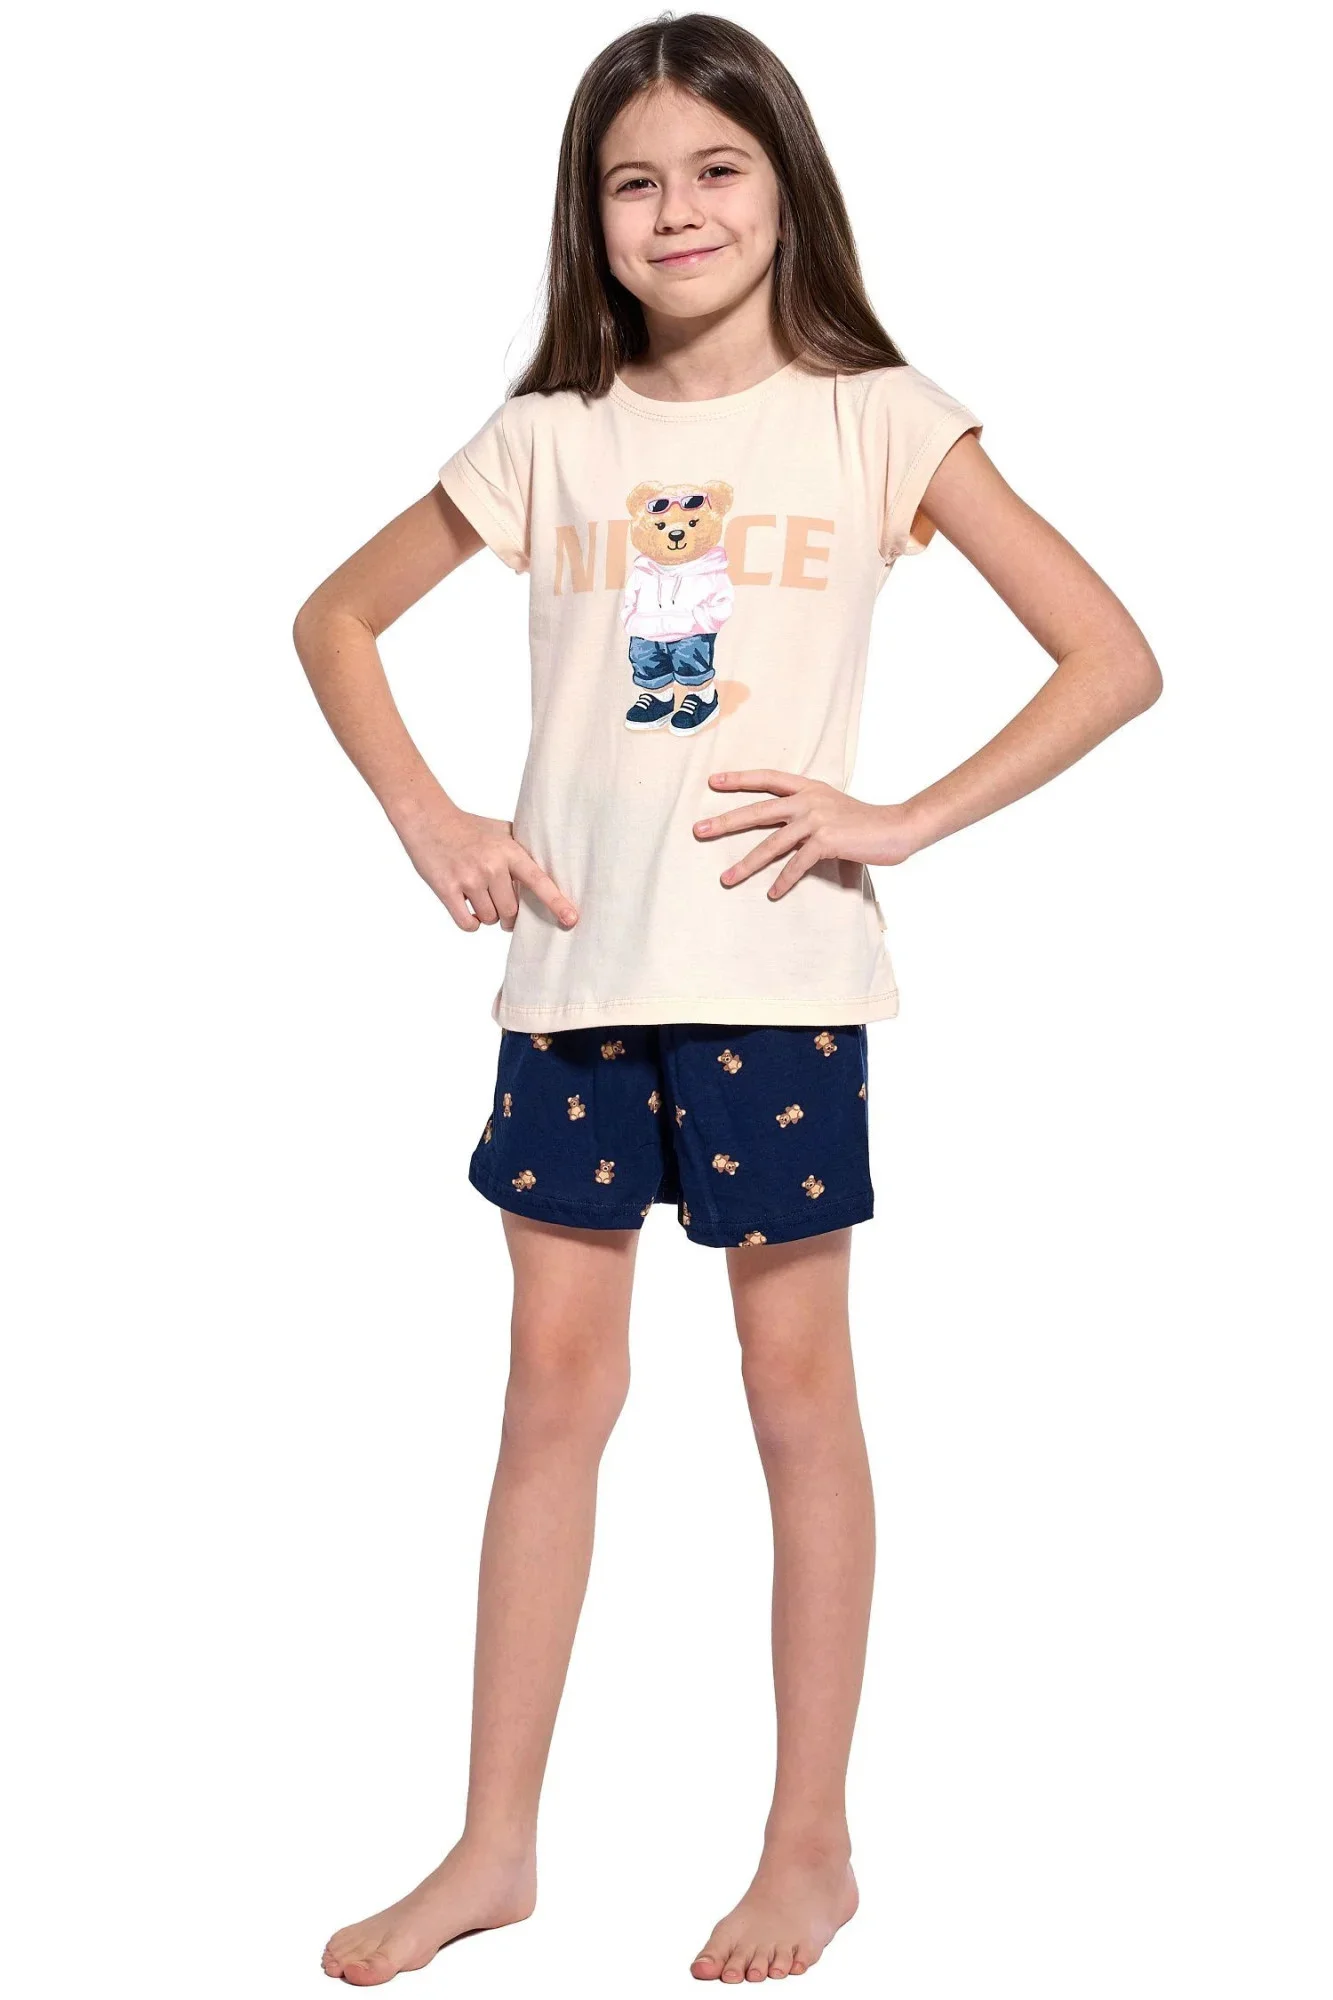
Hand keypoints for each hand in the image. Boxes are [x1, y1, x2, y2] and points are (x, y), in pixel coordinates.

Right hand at [392, 798, 577, 931]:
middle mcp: (491, 866)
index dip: (556, 902)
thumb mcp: (501, 831)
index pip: (539, 881)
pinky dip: (471, 923)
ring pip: (490, 918)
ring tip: (478, 898)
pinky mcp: (446, 889)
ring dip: (487, 916)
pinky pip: (468, 923)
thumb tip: (548, 868)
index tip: (571, 920)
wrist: (428, 818)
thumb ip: (522, 850)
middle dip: (508, 916)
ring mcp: (468, 878)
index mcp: (509, 852)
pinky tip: (468, 910)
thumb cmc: (468, 827)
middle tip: (500, 905)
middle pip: (511, 911)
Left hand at [693, 769, 922, 899]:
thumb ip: (807, 813)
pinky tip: (771, 893)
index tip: (713, 782)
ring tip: (726, 878)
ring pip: (772, 843)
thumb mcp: (832, 807)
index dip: (740, 779)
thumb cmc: (865, 823)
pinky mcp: (828, 841)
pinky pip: (797, 864)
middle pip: (758, 810)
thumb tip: (782, 830)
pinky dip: (783, 881)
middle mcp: (809, 800)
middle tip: (698, 831)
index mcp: (809, 788)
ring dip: (747, 864)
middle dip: (726, 822)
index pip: (768, 778)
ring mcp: (818, 820)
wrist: (898, 827)